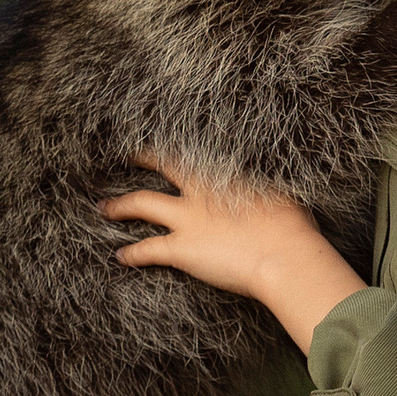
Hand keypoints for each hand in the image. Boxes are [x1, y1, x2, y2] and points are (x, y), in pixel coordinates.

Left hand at [99, 153, 365, 354]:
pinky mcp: (181, 249)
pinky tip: (120, 257)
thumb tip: (266, 181)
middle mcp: (200, 190)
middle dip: (143, 158)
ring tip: (104, 208)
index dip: (179, 143)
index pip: (195, 149)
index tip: (171, 138)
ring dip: (119, 206)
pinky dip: (131, 253)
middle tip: (128, 156)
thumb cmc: (292, 226)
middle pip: (162, 165)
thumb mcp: (281, 192)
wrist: (284, 255)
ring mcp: (187, 219)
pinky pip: (147, 249)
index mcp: (225, 173)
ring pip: (141, 203)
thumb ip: (264, 184)